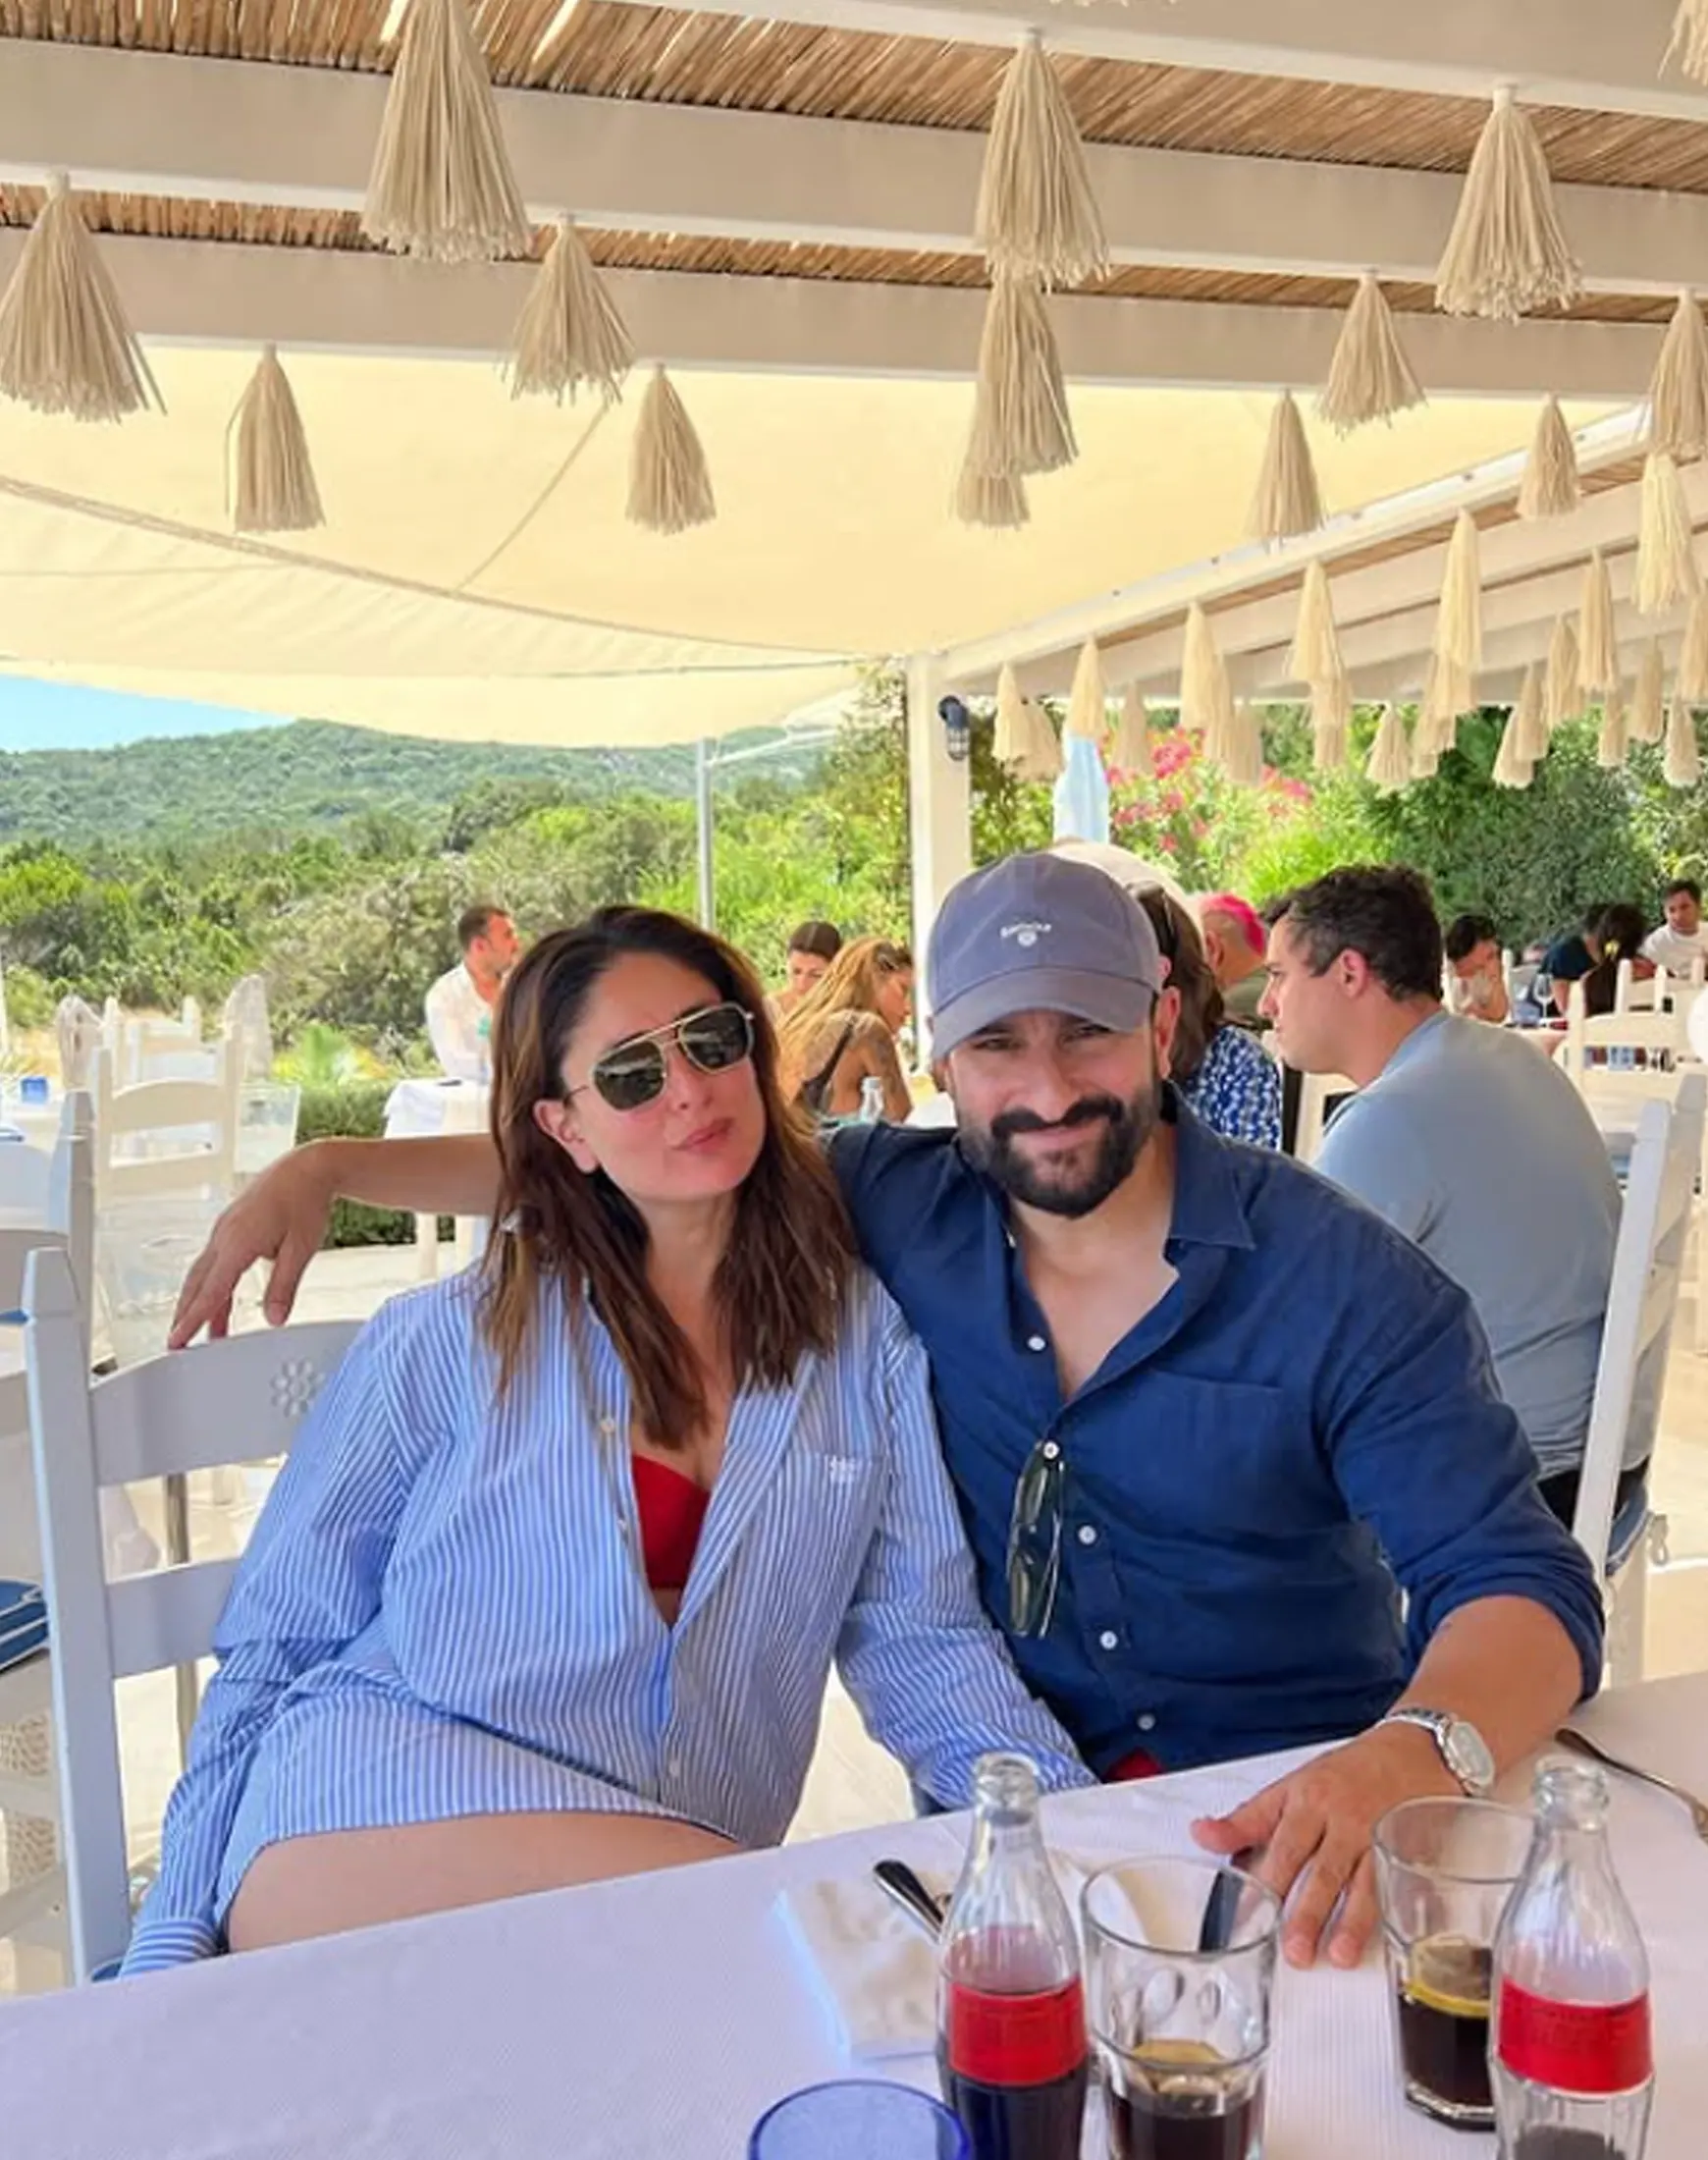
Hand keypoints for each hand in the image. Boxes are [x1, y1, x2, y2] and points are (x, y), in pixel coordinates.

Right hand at [168, 1145, 334, 1346]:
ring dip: (199, 1301)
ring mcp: (224, 1229)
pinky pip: (213, 1260)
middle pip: (197, 1283)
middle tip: (177, 1343)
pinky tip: (220, 1298)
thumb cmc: (306, 1201)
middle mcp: (224, 1235)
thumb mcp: (301, 1249)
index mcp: (238, 1243)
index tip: (178, 1341)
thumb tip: (274, 1318)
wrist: (308, 1168)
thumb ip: (283, 1286)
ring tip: (203, 1330)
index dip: (193, 1319)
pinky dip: (211, 1283)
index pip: (210, 1291)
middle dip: (186, 1314)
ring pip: (203, 1272)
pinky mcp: (231, 1226)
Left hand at [1191, 1724, 1456, 1970]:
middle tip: (1288, 1947)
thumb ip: (1250, 1819)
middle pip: (1315, 1864)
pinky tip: (1384, 1939)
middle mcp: (1337, 1814)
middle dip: (1302, 1908)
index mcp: (1303, 1797)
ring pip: (1358, 1880)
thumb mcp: (1293, 1787)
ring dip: (1348, 1921)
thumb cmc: (1347, 1774)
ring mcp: (1373, 1834)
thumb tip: (1201, 1835)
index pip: (1271, 1835)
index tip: (1239, 1908)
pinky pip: (1395, 1885)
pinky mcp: (1404, 1849)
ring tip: (1334, 1955)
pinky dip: (1388, 1914)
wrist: (1413, 1750)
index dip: (1254, 1873)